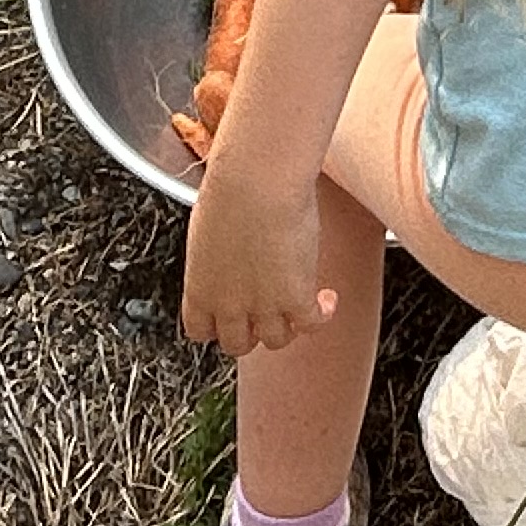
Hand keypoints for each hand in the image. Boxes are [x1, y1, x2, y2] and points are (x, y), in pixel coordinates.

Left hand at [179, 167, 336, 358]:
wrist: (257, 181)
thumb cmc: (231, 187)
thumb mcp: (208, 227)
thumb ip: (216, 254)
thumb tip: (228, 248)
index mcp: (199, 287)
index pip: (200, 330)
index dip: (217, 325)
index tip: (227, 315)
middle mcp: (227, 304)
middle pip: (237, 344)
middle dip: (251, 330)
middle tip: (264, 310)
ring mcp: (263, 306)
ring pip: (275, 340)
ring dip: (287, 325)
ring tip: (298, 304)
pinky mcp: (296, 298)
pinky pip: (311, 324)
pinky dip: (321, 314)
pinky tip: (326, 298)